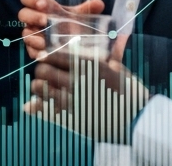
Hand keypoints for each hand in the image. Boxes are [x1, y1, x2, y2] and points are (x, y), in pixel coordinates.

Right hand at [18, 0, 105, 59]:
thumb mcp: (79, 16)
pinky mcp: (33, 49)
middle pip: (23, 14)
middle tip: (45, 21)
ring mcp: (32, 34)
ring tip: (45, 41)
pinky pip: (30, 50)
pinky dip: (36, 51)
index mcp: (40, 7)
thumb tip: (99, 3)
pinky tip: (44, 53)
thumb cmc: (71, 24)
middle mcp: (33, 19)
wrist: (72, 44)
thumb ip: (87, 9)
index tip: (43, 5)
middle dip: (33, 17)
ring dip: (34, 36)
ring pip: (25, 33)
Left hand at [25, 48, 149, 143]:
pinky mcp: (69, 118)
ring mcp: (71, 100)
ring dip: (39, 88)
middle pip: (42, 70)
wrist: (138, 119)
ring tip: (46, 90)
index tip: (44, 59)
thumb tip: (81, 51)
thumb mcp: (115, 68)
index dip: (47, 57)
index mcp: (87, 66)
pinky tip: (33, 106)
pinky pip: (41, 109)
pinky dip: (34, 106)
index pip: (54, 56)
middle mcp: (77, 81)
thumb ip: (96, 59)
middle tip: (48, 76)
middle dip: (42, 72)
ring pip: (38, 88)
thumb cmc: (129, 91)